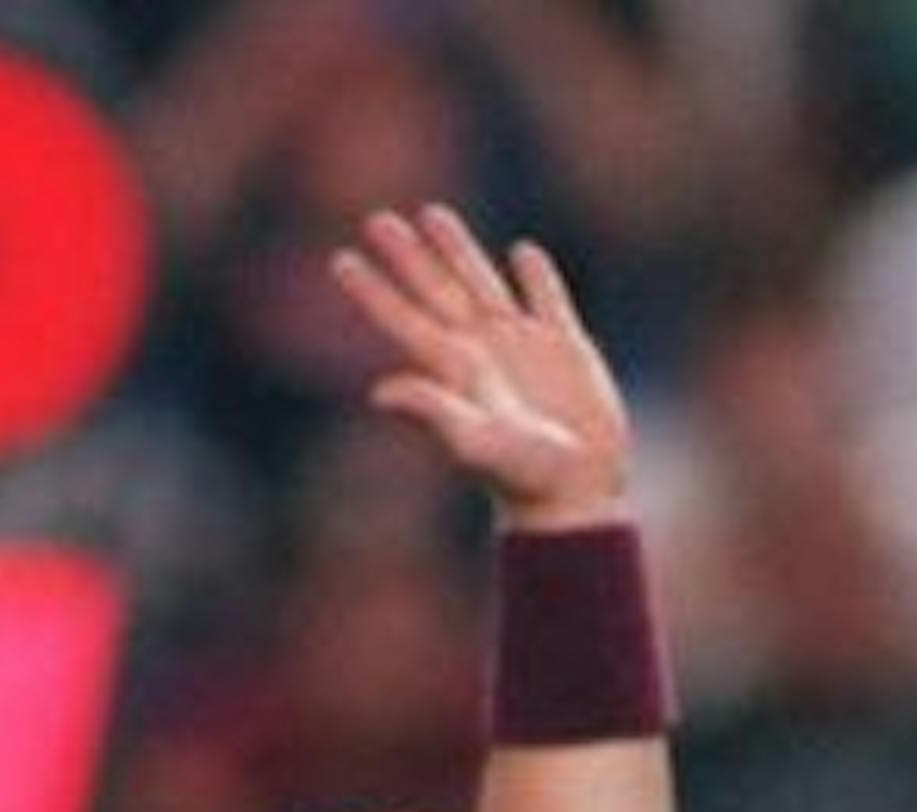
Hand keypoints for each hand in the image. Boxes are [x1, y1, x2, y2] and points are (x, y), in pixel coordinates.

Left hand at [331, 205, 630, 527]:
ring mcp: (521, 348)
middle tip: (376, 221)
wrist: (575, 492)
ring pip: (482, 285)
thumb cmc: (521, 474)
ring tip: (432, 216)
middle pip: (435, 292)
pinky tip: (522, 254)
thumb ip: (430, 410)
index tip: (341, 261)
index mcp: (453, 371)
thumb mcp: (472, 441)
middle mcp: (480, 353)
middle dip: (407, 257)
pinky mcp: (564, 349)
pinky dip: (535, 276)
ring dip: (457, 251)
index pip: (403, 320)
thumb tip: (379, 390)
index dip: (372, 291)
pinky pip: (546, 301)